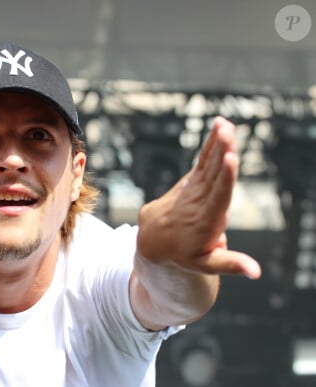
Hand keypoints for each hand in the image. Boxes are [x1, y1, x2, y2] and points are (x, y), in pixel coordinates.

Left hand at [136, 116, 260, 278]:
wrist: (153, 245)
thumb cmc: (185, 258)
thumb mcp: (205, 265)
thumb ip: (230, 264)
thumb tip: (257, 273)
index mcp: (203, 222)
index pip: (217, 197)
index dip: (225, 178)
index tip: (229, 159)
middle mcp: (194, 204)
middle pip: (211, 176)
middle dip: (220, 154)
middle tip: (228, 132)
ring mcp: (188, 192)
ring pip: (204, 166)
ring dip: (215, 145)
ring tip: (224, 124)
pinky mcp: (185, 184)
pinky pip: (198, 164)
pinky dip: (209, 149)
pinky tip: (219, 129)